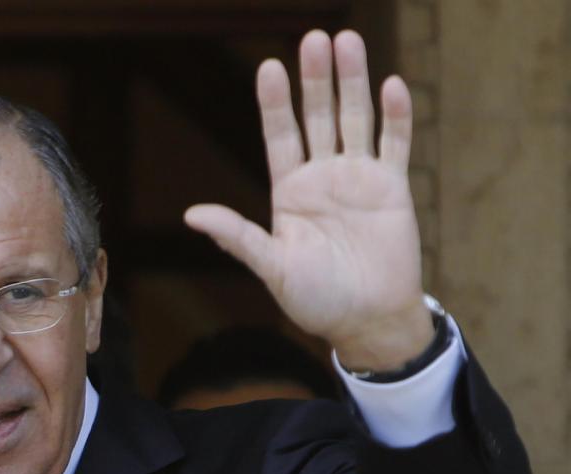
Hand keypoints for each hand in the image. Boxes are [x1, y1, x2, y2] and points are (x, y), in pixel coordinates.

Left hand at [184, 30, 433, 371]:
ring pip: (355, 119)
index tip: (269, 67)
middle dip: (316, 79)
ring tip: (348, 40)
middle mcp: (321, 177)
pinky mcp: (393, 188)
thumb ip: (239, 237)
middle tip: (315, 38)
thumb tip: (192, 215)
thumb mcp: (272, 267)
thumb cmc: (315, 300)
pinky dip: (396, 117)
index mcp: (289, 191)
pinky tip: (391, 85)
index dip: (276, 103)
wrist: (367, 321)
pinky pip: (395, 144)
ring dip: (353, 82)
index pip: (280, 135)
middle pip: (318, 117)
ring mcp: (358, 178)